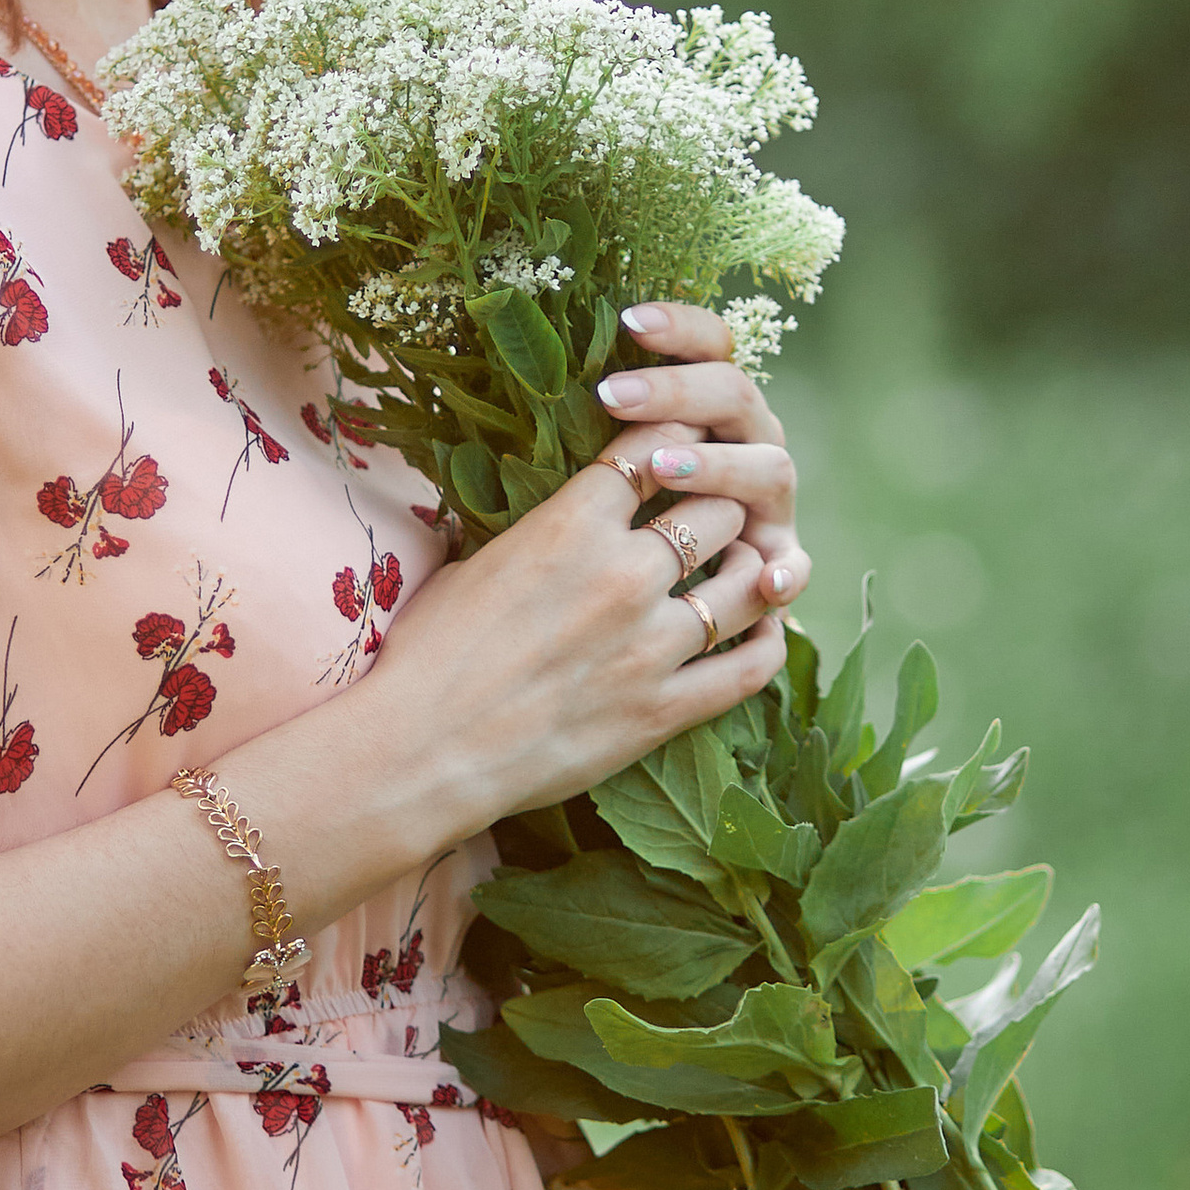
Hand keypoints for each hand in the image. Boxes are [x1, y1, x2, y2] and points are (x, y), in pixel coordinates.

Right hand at [359, 420, 788, 828]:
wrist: (422, 751)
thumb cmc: (430, 654)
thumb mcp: (474, 563)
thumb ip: (537, 531)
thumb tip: (562, 511)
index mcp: (571, 525)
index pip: (655, 449)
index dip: (675, 437)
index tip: (681, 442)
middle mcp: (624, 575)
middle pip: (717, 508)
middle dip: (719, 502)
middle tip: (713, 513)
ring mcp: (651, 645)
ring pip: (748, 581)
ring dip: (751, 567)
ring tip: (742, 566)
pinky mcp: (663, 710)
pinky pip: (749, 667)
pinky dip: (767, 642)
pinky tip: (766, 629)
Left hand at [594, 301, 810, 609]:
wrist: (647, 584)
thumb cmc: (612, 506)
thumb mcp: (605, 454)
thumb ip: (599, 414)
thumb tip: (544, 369)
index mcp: (715, 403)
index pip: (712, 345)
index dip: (680, 328)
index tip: (629, 322)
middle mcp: (752, 440)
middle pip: (736, 395)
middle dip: (676, 391)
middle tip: (611, 397)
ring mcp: (770, 500)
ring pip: (770, 468)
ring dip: (721, 466)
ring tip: (664, 469)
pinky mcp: (780, 559)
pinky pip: (795, 564)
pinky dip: (788, 570)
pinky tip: (767, 582)